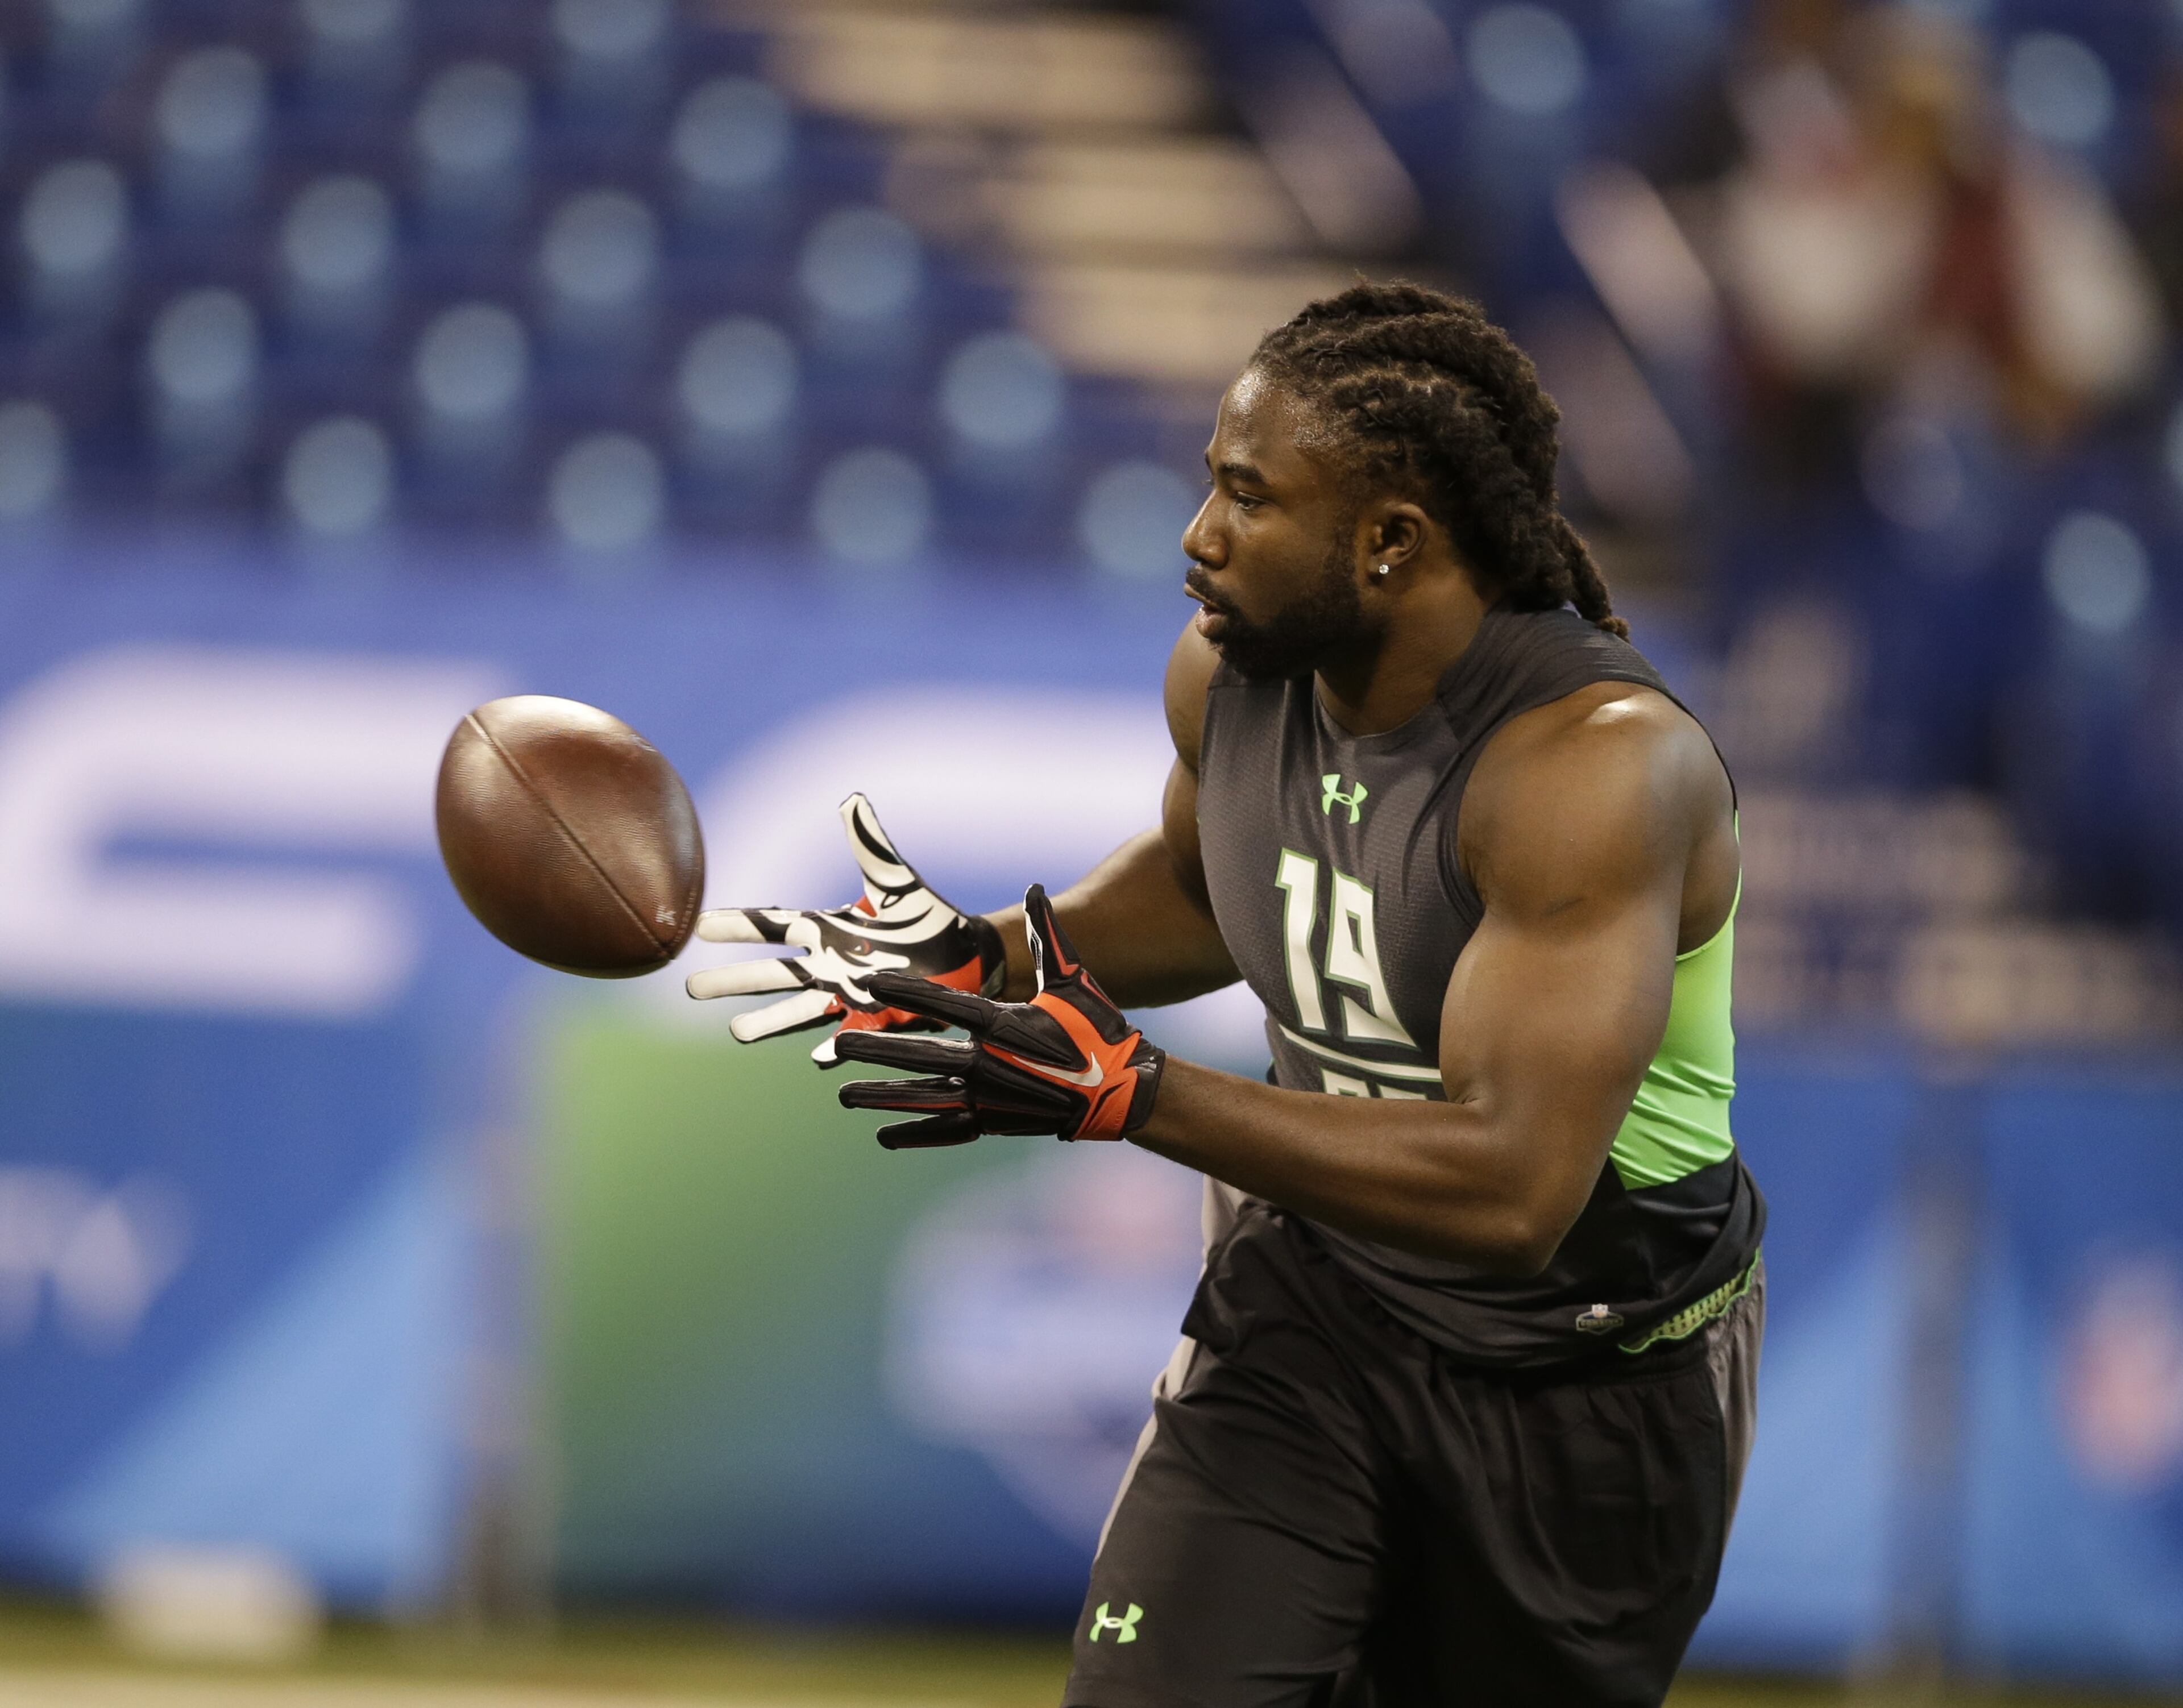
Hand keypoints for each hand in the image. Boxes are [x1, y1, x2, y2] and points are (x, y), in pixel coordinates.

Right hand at [685, 794, 1004, 1064]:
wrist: (967, 956)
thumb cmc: (928, 918)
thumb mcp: (897, 879)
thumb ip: (871, 845)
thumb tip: (852, 799)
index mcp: (828, 929)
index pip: (773, 925)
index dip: (738, 926)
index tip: (699, 926)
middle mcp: (830, 964)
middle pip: (773, 972)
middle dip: (734, 979)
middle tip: (691, 987)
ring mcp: (848, 995)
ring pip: (799, 1008)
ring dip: (770, 1021)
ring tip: (736, 1030)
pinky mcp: (875, 1018)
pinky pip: (850, 1033)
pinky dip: (835, 1045)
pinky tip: (818, 1056)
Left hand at [834, 885, 1165, 1148]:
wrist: (1121, 1089)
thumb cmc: (1096, 1029)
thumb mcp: (1073, 978)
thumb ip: (1049, 936)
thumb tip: (1036, 888)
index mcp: (1006, 1025)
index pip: (943, 1005)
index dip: (905, 993)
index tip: (870, 984)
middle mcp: (991, 1063)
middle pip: (921, 1057)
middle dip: (877, 1052)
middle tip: (840, 1046)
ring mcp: (990, 1098)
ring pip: (925, 1098)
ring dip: (884, 1098)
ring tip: (845, 1096)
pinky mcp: (996, 1123)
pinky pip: (947, 1129)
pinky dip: (916, 1133)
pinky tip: (885, 1135)